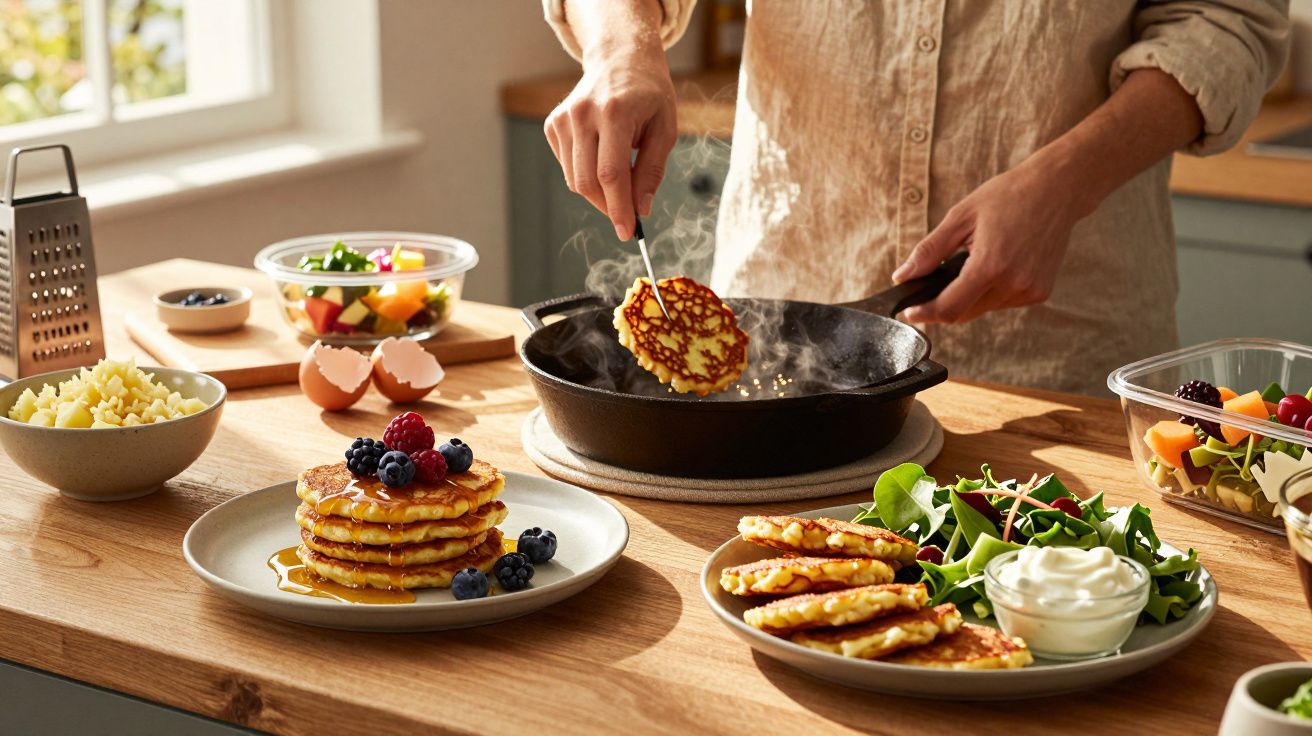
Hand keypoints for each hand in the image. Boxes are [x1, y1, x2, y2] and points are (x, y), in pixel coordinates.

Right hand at [544, 45, 676, 240]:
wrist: (621, 59)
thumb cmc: (649, 95)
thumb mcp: (665, 129)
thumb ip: (652, 170)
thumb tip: (641, 209)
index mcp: (615, 113)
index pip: (611, 174)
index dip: (618, 208)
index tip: (628, 231)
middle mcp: (583, 114)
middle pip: (587, 182)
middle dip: (608, 206)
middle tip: (628, 214)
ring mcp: (564, 118)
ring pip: (575, 179)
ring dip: (598, 192)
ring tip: (621, 176)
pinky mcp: (553, 124)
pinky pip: (568, 167)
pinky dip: (586, 174)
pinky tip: (602, 156)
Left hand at [891, 156, 1089, 323]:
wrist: (1058, 190)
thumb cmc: (1008, 196)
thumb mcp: (961, 216)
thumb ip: (929, 251)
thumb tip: (902, 276)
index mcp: (991, 265)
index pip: (950, 308)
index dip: (925, 314)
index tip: (908, 312)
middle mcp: (1014, 284)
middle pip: (965, 314)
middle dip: (943, 304)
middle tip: (930, 287)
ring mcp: (1030, 291)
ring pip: (983, 309)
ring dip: (969, 296)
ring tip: (974, 261)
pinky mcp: (1040, 292)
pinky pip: (1003, 302)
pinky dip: (990, 291)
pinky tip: (996, 265)